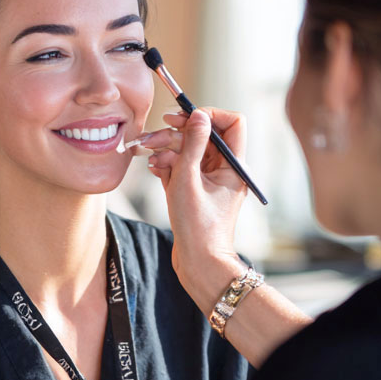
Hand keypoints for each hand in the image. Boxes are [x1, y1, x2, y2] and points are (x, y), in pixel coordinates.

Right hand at [140, 109, 248, 311]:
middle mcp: (224, 170)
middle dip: (176, 133)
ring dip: (167, 149)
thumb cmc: (197, 227)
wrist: (199, 264)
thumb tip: (198, 115)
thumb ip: (192, 145)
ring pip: (189, 151)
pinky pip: (182, 168)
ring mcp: (209, 181)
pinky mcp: (195, 192)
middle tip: (155, 134)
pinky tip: (154, 168)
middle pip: (203, 136)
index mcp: (233, 165)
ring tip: (147, 154)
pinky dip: (167, 165)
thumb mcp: (189, 180)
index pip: (232, 124)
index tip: (186, 119)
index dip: (209, 116)